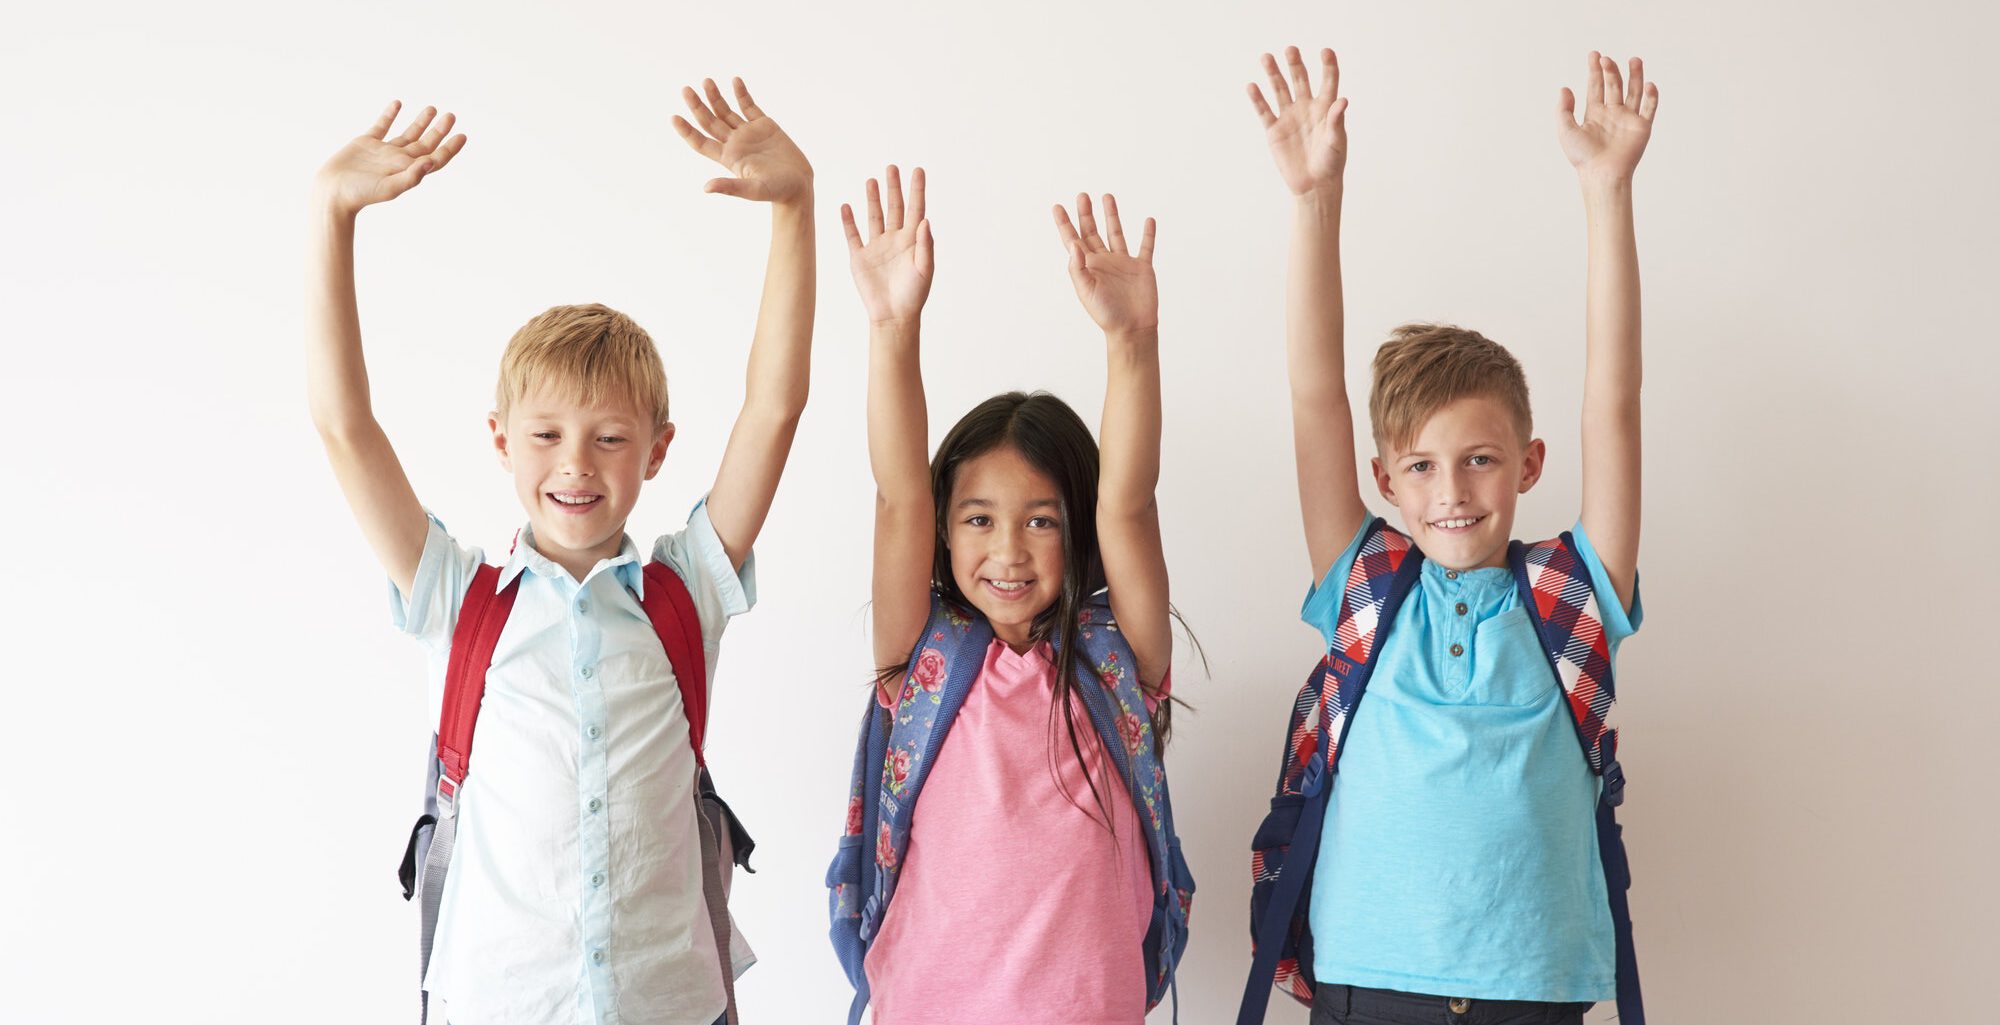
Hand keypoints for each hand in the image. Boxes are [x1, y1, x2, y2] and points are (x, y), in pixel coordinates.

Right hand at [313, 102, 466, 217]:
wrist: (332, 191)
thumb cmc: (361, 194)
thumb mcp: (390, 188)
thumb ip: (412, 176)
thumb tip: (431, 162)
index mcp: (408, 171)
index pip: (435, 159)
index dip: (450, 149)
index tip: (462, 135)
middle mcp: (399, 161)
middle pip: (425, 143)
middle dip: (439, 130)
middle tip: (451, 116)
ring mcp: (383, 151)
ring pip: (407, 133)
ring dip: (420, 121)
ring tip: (432, 108)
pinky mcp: (366, 143)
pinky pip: (382, 126)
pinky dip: (390, 115)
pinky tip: (398, 104)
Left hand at [673, 77, 811, 203]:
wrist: (799, 185)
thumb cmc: (777, 192)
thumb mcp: (753, 190)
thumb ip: (731, 187)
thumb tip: (706, 188)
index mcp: (728, 157)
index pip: (701, 142)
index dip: (687, 131)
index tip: (674, 117)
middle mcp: (735, 143)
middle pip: (709, 122)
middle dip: (697, 106)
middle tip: (685, 90)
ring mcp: (748, 133)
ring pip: (726, 111)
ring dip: (715, 96)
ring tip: (706, 81)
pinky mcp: (764, 125)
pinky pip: (749, 106)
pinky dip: (741, 93)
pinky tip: (735, 81)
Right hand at [841, 166, 931, 325]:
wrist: (893, 316)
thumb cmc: (913, 295)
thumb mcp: (925, 270)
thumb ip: (925, 245)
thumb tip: (925, 220)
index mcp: (912, 241)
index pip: (915, 209)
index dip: (917, 190)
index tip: (918, 170)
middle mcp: (894, 240)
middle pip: (894, 208)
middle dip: (893, 188)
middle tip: (892, 168)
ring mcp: (876, 247)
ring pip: (874, 217)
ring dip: (872, 199)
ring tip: (871, 180)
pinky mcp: (860, 258)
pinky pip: (853, 235)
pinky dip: (849, 221)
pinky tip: (846, 207)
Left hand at [1054, 194, 1156, 334]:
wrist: (1132, 329)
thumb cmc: (1106, 314)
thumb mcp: (1086, 291)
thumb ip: (1078, 268)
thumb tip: (1073, 244)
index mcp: (1088, 266)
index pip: (1073, 240)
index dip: (1064, 224)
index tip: (1057, 207)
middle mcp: (1104, 261)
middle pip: (1092, 231)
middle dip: (1086, 214)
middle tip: (1082, 195)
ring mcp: (1123, 263)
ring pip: (1116, 233)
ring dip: (1111, 216)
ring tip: (1107, 197)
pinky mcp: (1142, 267)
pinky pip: (1145, 246)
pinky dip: (1148, 234)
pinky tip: (1148, 220)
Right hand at [1248, 46, 1347, 195]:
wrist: (1314, 186)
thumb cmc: (1331, 164)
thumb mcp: (1337, 142)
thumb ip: (1337, 120)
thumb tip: (1343, 100)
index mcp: (1325, 108)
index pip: (1328, 80)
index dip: (1328, 65)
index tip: (1325, 51)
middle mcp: (1306, 108)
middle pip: (1300, 79)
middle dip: (1295, 64)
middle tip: (1291, 49)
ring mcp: (1289, 117)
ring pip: (1279, 90)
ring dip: (1273, 73)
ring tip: (1266, 57)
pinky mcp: (1274, 130)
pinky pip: (1264, 111)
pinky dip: (1257, 99)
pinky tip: (1252, 86)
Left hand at [1558, 53, 1658, 182]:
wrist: (1601, 174)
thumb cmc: (1582, 156)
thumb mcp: (1565, 130)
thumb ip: (1563, 109)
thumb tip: (1564, 88)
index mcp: (1594, 113)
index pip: (1596, 86)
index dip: (1595, 70)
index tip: (1595, 55)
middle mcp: (1612, 113)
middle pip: (1614, 85)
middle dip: (1611, 71)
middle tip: (1607, 59)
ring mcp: (1628, 119)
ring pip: (1634, 91)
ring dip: (1635, 76)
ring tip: (1634, 59)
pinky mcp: (1642, 128)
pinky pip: (1649, 108)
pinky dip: (1652, 96)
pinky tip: (1648, 84)